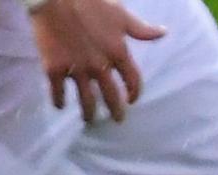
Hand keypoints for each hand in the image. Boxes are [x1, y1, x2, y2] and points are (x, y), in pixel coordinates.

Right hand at [30, 0, 161, 123]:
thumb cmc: (90, 1)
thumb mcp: (120, 13)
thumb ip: (140, 29)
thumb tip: (163, 32)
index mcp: (118, 53)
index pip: (133, 81)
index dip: (134, 93)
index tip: (131, 100)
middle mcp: (100, 66)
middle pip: (111, 97)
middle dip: (116, 111)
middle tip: (117, 119)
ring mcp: (76, 70)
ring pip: (86, 101)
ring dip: (89, 113)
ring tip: (89, 119)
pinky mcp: (54, 69)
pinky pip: (58, 92)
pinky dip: (59, 101)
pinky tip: (60, 105)